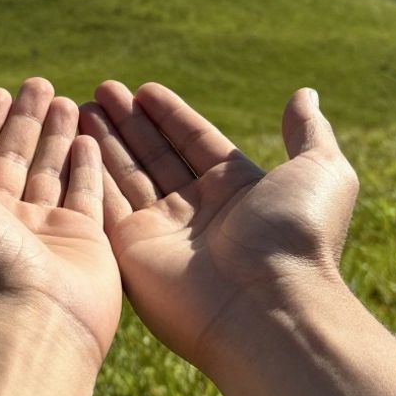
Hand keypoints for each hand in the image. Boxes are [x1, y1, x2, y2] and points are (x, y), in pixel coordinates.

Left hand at [0, 78, 121, 395]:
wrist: (24, 319)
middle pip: (11, 159)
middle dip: (24, 121)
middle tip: (39, 83)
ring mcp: (43, 233)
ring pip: (49, 172)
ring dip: (56, 136)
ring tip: (67, 100)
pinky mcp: (83, 242)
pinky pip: (85, 195)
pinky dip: (86, 167)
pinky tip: (88, 139)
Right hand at [79, 81, 357, 371]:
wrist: (268, 305)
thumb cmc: (296, 236)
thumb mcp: (320, 170)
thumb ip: (307, 132)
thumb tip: (306, 94)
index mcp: (237, 189)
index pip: (194, 142)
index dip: (169, 116)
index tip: (142, 90)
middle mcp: (197, 211)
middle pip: (155, 156)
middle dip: (128, 124)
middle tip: (101, 90)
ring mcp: (162, 233)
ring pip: (126, 176)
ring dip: (103, 142)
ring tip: (80, 107)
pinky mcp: (133, 253)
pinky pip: (106, 205)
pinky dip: (90, 174)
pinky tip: (75, 141)